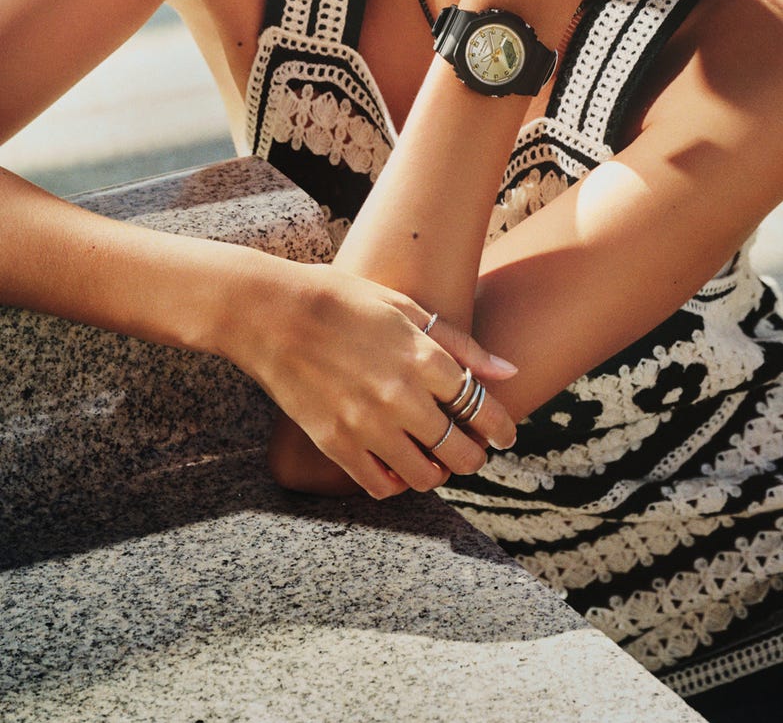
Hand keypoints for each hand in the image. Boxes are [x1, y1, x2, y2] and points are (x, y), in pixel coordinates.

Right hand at [222, 254, 516, 497]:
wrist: (272, 312)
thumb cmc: (342, 299)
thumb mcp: (406, 307)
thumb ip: (460, 344)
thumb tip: (509, 371)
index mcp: (423, 357)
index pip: (482, 408)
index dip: (502, 428)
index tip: (507, 437)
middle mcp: (402, 396)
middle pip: (461, 451)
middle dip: (475, 456)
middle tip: (472, 450)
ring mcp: (367, 424)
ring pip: (426, 477)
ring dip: (439, 473)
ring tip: (436, 460)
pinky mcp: (335, 443)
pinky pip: (380, 485)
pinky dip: (397, 483)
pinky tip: (399, 466)